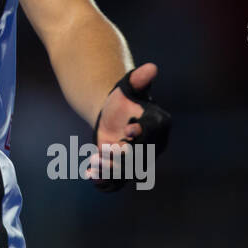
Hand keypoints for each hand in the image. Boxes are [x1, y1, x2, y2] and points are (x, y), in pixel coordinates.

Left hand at [85, 62, 170, 190]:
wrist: (113, 114)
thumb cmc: (125, 98)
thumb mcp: (129, 86)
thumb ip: (138, 79)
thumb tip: (151, 67)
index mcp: (158, 125)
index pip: (153, 132)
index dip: (142, 133)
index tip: (128, 129)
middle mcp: (152, 146)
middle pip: (141, 155)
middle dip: (125, 155)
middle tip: (108, 148)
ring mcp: (138, 160)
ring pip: (128, 171)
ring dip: (112, 170)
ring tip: (95, 162)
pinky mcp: (122, 168)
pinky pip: (116, 180)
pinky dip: (104, 180)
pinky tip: (90, 174)